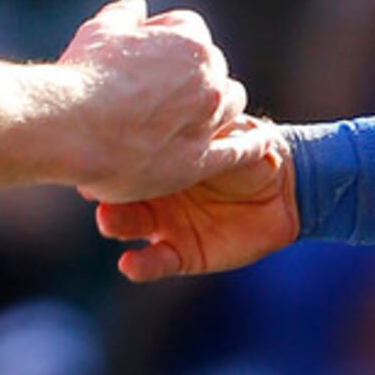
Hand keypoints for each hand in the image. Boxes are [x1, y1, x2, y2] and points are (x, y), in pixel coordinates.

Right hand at [58, 0, 255, 203]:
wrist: (74, 128)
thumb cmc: (85, 75)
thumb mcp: (102, 30)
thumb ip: (124, 15)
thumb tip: (136, 4)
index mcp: (189, 41)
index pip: (190, 30)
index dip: (165, 40)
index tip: (142, 56)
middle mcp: (208, 78)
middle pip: (214, 68)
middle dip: (193, 75)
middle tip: (157, 90)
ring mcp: (207, 121)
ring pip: (230, 106)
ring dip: (217, 105)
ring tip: (192, 115)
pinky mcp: (200, 160)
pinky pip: (239, 152)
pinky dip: (252, 145)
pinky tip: (261, 142)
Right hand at [94, 122, 297, 280]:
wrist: (280, 192)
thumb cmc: (249, 152)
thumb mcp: (228, 134)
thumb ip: (207, 128)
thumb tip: (194, 109)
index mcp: (159, 156)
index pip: (128, 154)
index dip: (114, 152)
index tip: (99, 146)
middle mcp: (152, 189)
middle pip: (118, 189)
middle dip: (105, 188)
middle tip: (93, 185)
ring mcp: (163, 223)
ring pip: (129, 224)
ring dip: (115, 222)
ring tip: (108, 219)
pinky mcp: (180, 254)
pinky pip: (155, 262)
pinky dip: (141, 266)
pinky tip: (129, 264)